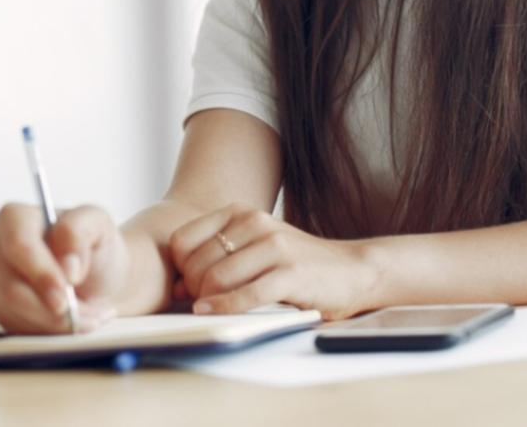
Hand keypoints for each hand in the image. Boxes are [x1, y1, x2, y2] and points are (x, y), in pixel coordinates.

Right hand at [0, 203, 127, 333]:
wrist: (99, 277)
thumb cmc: (94, 245)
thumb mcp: (98, 224)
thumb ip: (80, 231)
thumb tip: (67, 265)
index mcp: (13, 217)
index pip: (17, 246)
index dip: (40, 274)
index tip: (65, 297)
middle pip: (10, 288)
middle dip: (49, 309)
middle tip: (85, 316)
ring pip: (14, 313)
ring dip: (55, 322)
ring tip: (88, 315)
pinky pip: (18, 328)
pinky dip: (50, 331)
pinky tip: (73, 321)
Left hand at [169, 204, 376, 320]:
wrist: (350, 271)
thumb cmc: (294, 265)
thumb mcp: (253, 249)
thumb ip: (216, 260)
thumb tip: (176, 287)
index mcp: (240, 213)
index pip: (183, 239)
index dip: (180, 268)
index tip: (189, 285)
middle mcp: (255, 223)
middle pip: (197, 263)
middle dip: (193, 289)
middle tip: (201, 303)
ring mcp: (274, 246)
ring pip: (216, 278)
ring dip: (207, 301)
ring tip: (212, 309)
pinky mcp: (290, 274)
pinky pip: (245, 295)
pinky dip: (224, 308)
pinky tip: (214, 314)